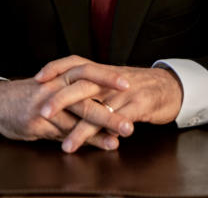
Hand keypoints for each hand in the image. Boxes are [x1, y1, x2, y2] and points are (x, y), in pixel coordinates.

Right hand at [0, 77, 121, 150]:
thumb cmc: (28, 94)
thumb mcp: (50, 85)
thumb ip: (73, 90)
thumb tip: (101, 97)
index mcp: (58, 75)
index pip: (86, 70)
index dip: (106, 76)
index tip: (128, 82)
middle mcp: (53, 88)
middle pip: (85, 96)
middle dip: (109, 109)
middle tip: (131, 120)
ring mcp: (44, 106)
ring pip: (76, 117)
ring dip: (101, 129)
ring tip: (120, 137)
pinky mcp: (36, 123)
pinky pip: (64, 133)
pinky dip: (83, 140)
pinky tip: (100, 145)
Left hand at [34, 55, 183, 152]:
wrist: (170, 86)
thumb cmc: (137, 87)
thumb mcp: (111, 82)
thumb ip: (90, 88)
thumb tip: (64, 96)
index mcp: (101, 72)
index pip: (74, 62)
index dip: (55, 67)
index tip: (37, 78)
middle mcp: (110, 80)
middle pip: (81, 85)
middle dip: (60, 99)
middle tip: (43, 113)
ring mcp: (125, 92)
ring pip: (99, 108)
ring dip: (81, 128)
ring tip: (67, 145)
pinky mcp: (140, 104)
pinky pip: (122, 119)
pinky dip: (111, 131)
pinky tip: (105, 144)